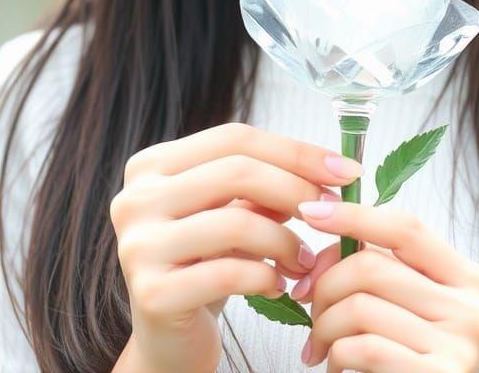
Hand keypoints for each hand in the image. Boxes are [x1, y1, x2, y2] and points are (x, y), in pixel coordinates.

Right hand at [108, 122, 360, 372]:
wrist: (169, 340)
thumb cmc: (205, 265)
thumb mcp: (233, 214)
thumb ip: (265, 186)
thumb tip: (327, 168)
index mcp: (152, 165)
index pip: (235, 138)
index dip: (295, 150)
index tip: (343, 168)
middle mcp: (135, 198)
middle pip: (237, 171)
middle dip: (298, 189)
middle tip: (334, 210)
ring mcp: (138, 245)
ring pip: (237, 222)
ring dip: (287, 240)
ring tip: (306, 259)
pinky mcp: (151, 293)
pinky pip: (230, 273)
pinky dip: (267, 277)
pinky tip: (279, 286)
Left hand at [291, 199, 478, 372]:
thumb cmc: (410, 361)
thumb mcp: (408, 306)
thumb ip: (380, 268)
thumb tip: (320, 243)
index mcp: (469, 278)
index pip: (406, 227)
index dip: (354, 216)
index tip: (310, 211)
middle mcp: (473, 307)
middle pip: (373, 266)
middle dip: (326, 284)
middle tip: (307, 305)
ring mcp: (461, 345)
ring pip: (360, 307)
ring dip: (324, 326)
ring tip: (319, 344)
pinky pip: (364, 348)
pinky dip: (336, 356)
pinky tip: (335, 368)